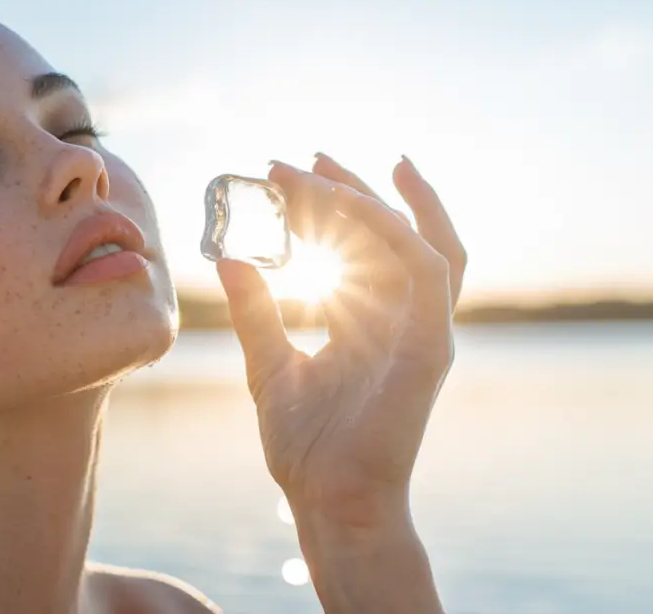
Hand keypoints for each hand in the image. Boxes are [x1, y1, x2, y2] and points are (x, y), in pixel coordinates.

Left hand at [217, 154, 466, 527]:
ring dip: (372, 199)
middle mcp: (401, 321)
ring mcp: (423, 331)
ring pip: (419, 240)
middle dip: (350, 190)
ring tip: (321, 170)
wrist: (328, 500)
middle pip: (391, 236)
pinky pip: (427, 269)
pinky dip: (396, 228)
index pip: (360, 250)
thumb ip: (255, 310)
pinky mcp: (430, 344)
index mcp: (369, 325)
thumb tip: (227, 257)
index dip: (328, 209)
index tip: (282, 177)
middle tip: (302, 158)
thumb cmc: (304, 445)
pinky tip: (351, 203)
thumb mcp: (267, 363)